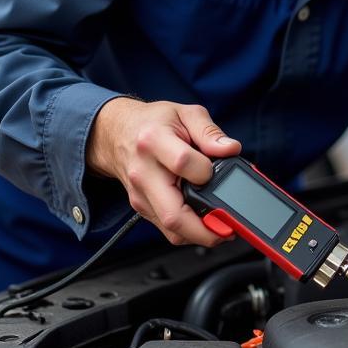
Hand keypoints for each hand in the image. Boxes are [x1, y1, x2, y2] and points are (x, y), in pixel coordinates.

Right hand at [87, 97, 241, 245]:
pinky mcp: (142, 207)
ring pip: (171, 230)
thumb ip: (210, 132)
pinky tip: (206, 221)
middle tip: (231, 226)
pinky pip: (168, 229)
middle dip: (207, 229)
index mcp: (154, 142)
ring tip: (223, 225)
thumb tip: (231, 149)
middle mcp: (144, 173)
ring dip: (201, 234)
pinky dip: (190, 231)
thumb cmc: (153, 122)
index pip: (183, 163)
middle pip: (174, 215)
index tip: (219, 170)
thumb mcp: (185, 113)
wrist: (117, 133)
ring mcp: (140, 195)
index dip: (207, 171)